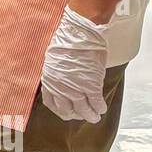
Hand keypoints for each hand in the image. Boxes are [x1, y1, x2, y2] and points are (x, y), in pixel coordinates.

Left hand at [39, 6, 109, 122]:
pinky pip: (96, 102)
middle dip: (76, 115)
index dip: (61, 110)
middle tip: (84, 115)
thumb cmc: (68, 42)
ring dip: (90, 115)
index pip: (52, 103)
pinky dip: (100, 107)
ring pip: (83, 109)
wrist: (79, 34)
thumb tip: (66, 81)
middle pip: (68, 110)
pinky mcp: (91, 86)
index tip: (68, 112)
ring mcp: (76, 88)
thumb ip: (59, 74)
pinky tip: (102, 108)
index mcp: (49, 80)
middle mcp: (60, 87)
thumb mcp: (55, 60)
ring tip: (95, 117)